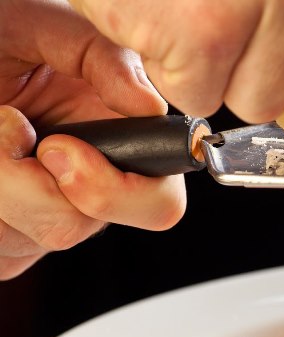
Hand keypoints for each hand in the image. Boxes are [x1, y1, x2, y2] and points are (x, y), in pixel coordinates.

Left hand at [0, 0, 186, 279]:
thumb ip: (108, 60)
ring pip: (33, 236)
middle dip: (32, 185)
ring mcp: (48, 217)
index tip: (58, 148)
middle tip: (11, 130)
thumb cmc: (8, 35)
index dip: (116, 192)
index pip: (159, 205)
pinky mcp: (11, 236)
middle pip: (78, 228)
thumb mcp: (52, 30)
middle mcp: (95, 189)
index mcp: (129, 145)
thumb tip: (152, 106)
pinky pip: (4, 249)